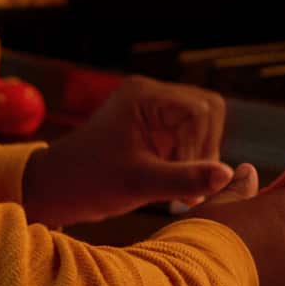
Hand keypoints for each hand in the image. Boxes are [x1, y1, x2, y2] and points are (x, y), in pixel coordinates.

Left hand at [20, 76, 233, 227]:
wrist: (57, 188)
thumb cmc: (88, 181)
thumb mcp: (138, 183)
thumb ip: (184, 178)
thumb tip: (228, 175)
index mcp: (144, 96)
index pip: (200, 110)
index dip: (200, 146)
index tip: (186, 181)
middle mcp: (151, 95)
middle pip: (209, 111)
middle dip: (205, 149)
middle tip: (190, 186)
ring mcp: (155, 110)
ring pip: (204, 125)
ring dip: (200, 157)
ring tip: (182, 190)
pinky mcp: (156, 128)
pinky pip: (191, 137)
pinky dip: (191, 162)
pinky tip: (177, 187)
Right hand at [190, 166, 284, 285]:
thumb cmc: (198, 242)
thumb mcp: (213, 206)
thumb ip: (236, 190)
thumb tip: (249, 172)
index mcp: (283, 214)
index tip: (273, 193)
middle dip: (267, 230)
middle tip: (231, 233)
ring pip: (278, 264)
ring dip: (259, 261)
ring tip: (220, 265)